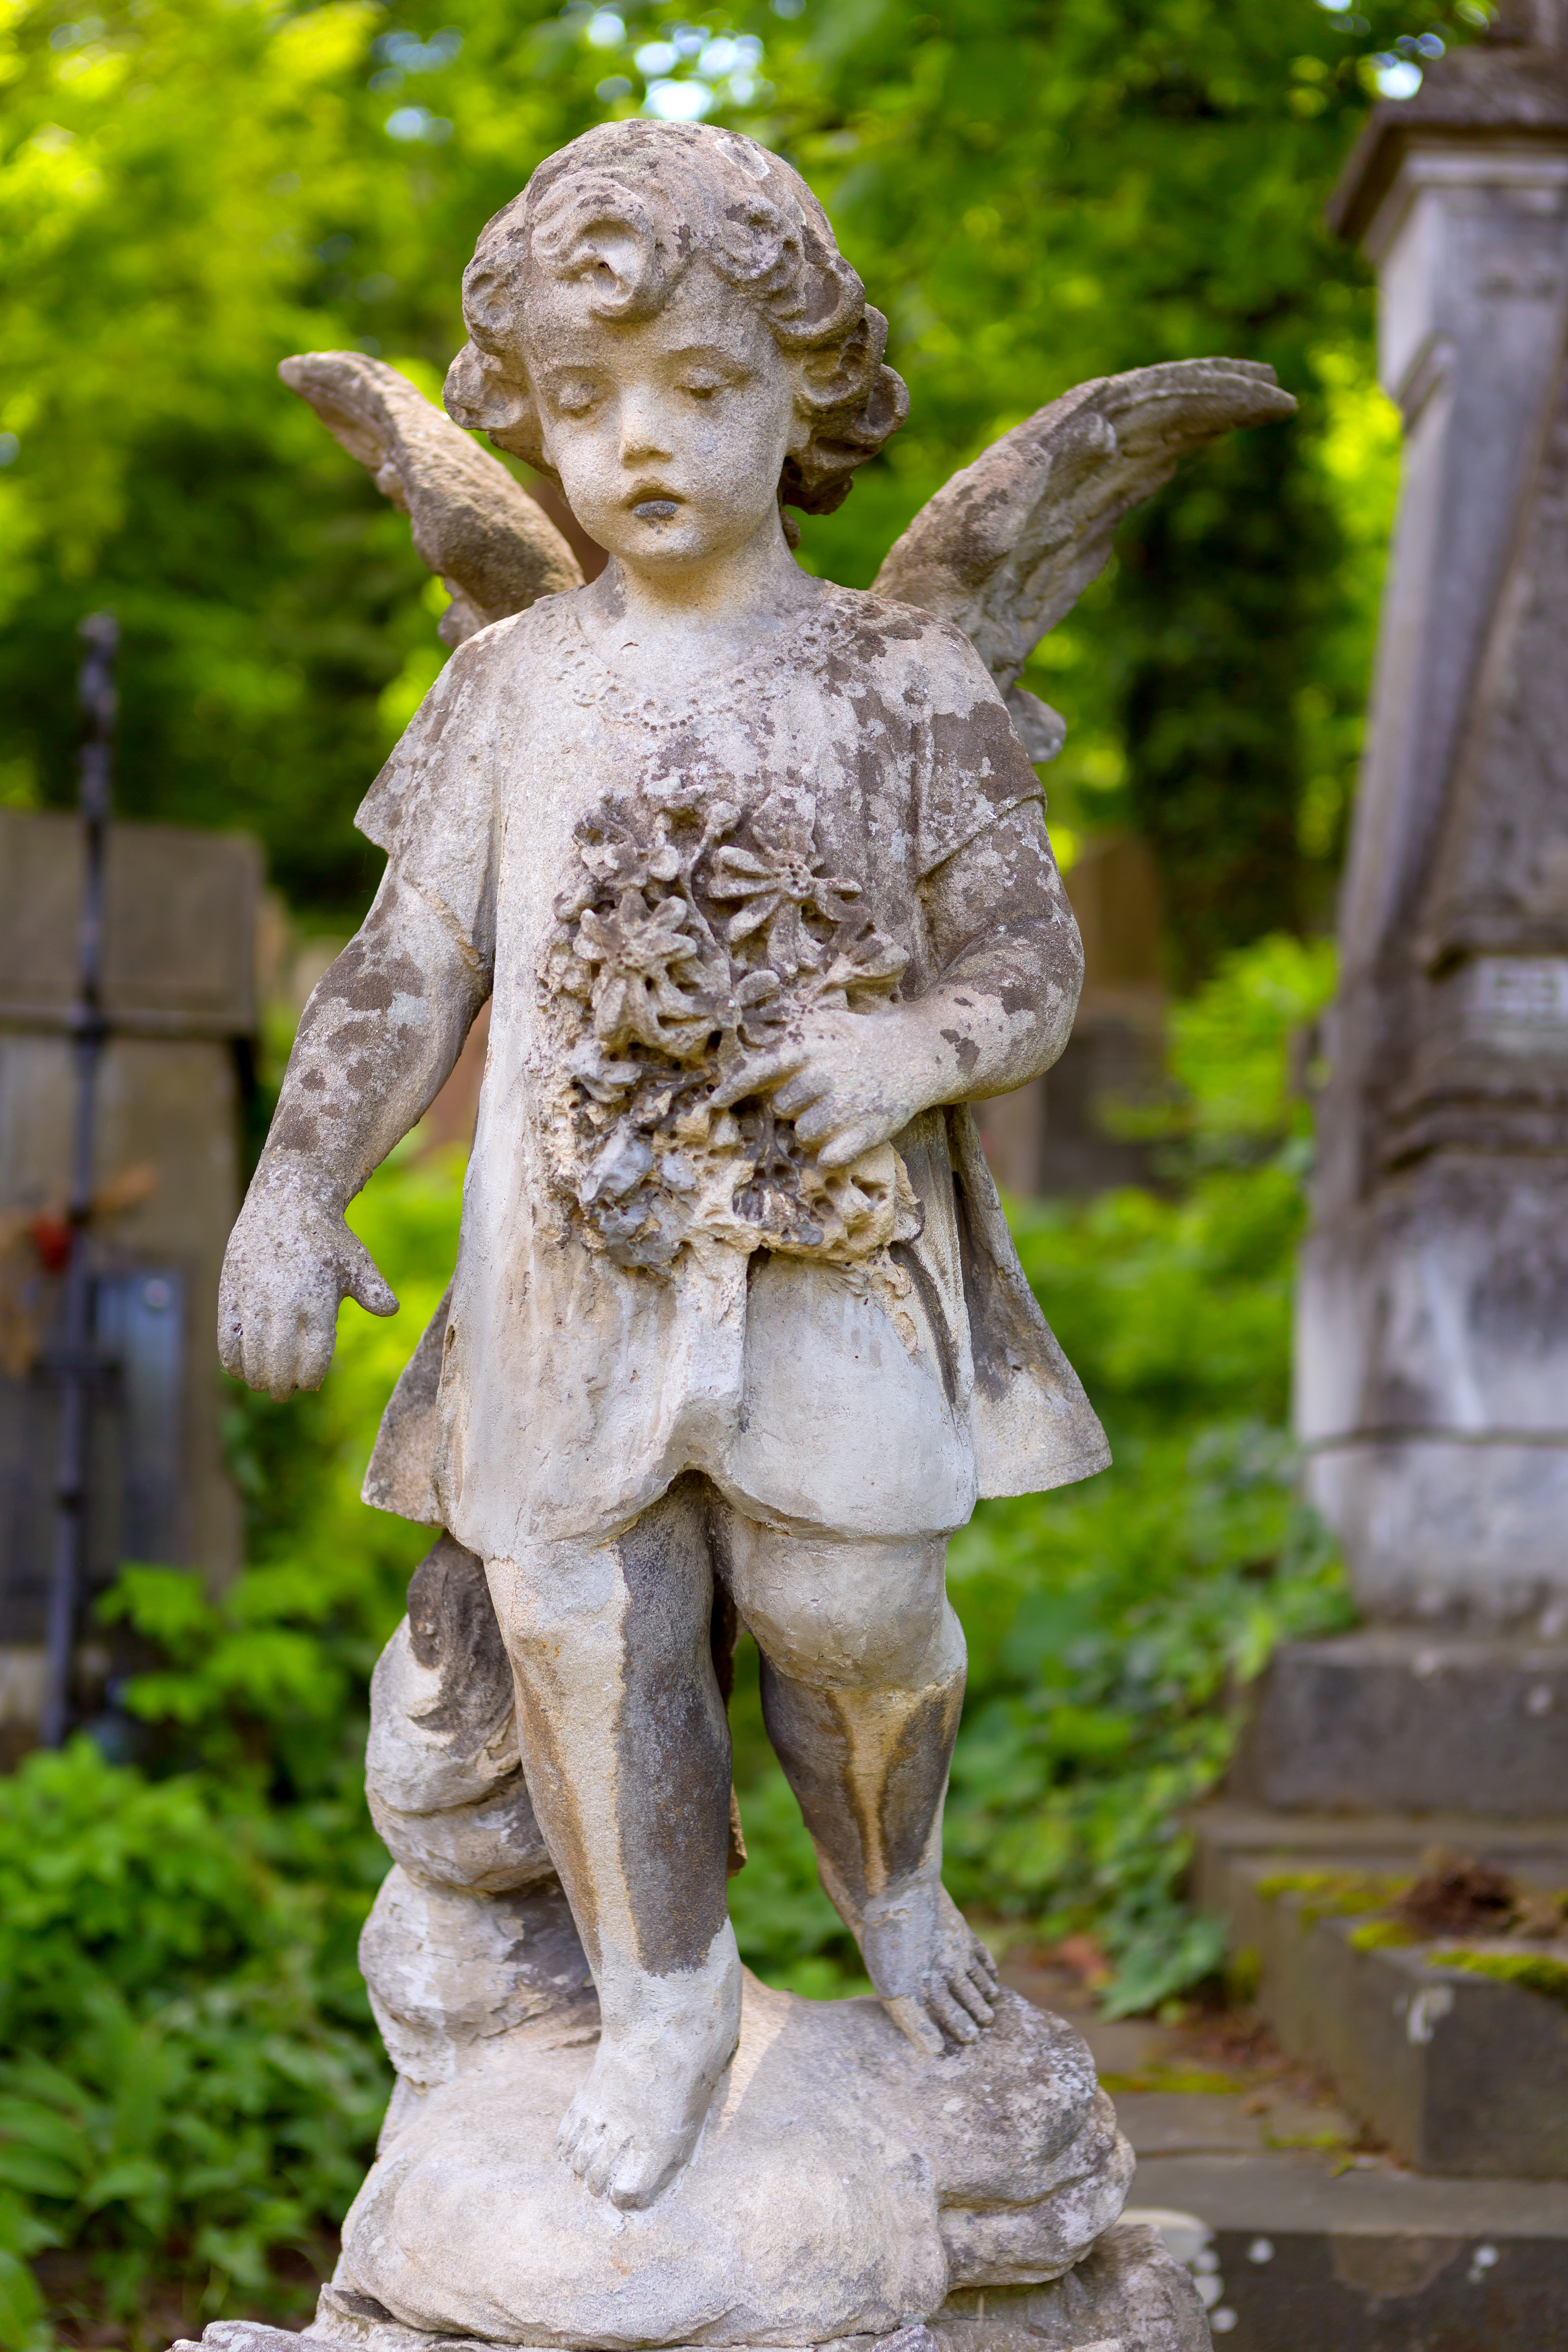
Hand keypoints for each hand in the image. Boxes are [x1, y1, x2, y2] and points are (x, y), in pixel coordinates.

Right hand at [218, 1171, 397, 1399]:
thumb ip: (373, 1289)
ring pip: (252, 1355)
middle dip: (283, 1385)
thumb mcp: (356, 1261)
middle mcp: (284, 1302)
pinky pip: (227, 1337)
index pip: (314, 1356)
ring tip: (264, 1384)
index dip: (310, 1377)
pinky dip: (232, 1360)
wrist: (285, 1204)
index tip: (309, 1382)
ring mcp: (254, 1298)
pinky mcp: (230, 1293)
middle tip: (285, 1392)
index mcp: (318, 1299)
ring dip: (257, 1377)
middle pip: (280, 1362)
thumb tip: (390, 1310)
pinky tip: (240, 1370)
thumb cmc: (327, 1240)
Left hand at [719, 1006, 937, 1168]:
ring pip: (803, 1135)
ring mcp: (846, 1106)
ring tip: (835, 1113)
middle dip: (793, 1106)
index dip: (735, 1087)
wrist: (913, 1054)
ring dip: (812, 1130)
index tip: (715, 1103)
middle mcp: (824, 1076)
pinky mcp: (867, 1132)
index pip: (761, 1069)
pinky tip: (846, 1135)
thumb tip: (743, 1049)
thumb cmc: (859, 1041)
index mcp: (811, 1049)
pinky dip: (831, 1153)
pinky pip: (828, 1157)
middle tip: (817, 1096)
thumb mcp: (824, 1024)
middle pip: (782, 1108)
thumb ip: (789, 1039)